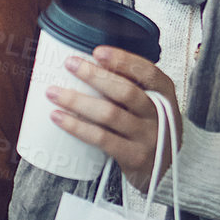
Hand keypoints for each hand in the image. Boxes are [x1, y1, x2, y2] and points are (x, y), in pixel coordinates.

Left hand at [48, 47, 182, 194]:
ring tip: (53, 92)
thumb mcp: (148, 102)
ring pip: (110, 115)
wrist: (166, 167)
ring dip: (77, 101)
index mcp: (164, 94)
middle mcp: (159, 115)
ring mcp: (148, 137)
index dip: (123, 60)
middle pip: (126, 92)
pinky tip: (58, 117)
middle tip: (69, 64)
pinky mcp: (134, 156)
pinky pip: (102, 139)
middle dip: (94, 76)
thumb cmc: (147, 125)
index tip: (98, 52)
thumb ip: (127, 83)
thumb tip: (83, 60)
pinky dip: (77, 127)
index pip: (148, 73)